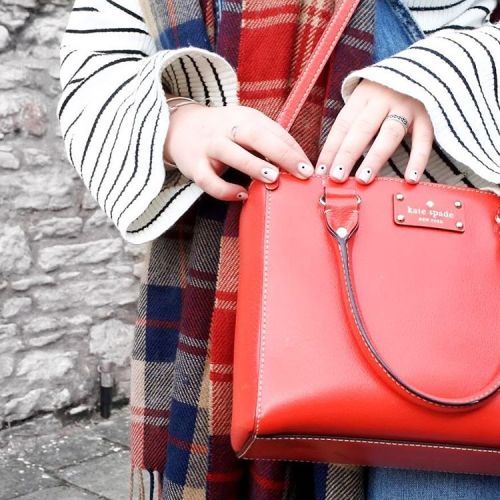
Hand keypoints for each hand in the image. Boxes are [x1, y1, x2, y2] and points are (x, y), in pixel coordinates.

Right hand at [164, 102, 313, 200]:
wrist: (178, 127)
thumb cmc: (223, 133)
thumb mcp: (246, 128)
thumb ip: (269, 142)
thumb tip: (299, 163)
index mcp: (245, 118)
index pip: (274, 131)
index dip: (293, 149)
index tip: (310, 168)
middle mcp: (227, 129)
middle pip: (256, 135)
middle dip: (281, 153)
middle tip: (301, 172)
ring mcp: (209, 146)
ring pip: (231, 153)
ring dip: (254, 165)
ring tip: (274, 179)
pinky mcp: (193, 165)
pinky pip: (209, 180)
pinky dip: (225, 190)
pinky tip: (241, 195)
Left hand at [316, 80, 433, 183]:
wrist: (427, 66)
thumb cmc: (387, 93)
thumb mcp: (367, 100)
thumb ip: (353, 126)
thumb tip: (333, 162)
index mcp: (363, 96)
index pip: (342, 125)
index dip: (330, 149)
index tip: (320, 172)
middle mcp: (383, 99)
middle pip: (362, 129)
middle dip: (347, 155)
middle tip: (336, 177)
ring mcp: (407, 106)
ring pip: (389, 134)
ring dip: (375, 158)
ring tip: (363, 180)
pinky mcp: (429, 115)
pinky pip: (423, 140)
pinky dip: (418, 160)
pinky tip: (409, 179)